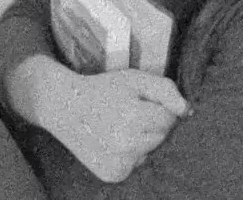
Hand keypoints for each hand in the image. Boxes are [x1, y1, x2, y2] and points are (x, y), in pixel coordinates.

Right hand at [42, 65, 190, 183]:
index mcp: (133, 117)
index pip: (169, 118)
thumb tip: (188, 111)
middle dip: (152, 124)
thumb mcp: (133, 78)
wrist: (65, 107)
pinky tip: (114, 141)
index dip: (157, 107)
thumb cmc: (103, 89)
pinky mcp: (113, 175)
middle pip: (161, 137)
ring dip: (142, 140)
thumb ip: (165, 90)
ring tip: (120, 126)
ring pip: (149, 152)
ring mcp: (120, 164)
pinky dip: (130, 154)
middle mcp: (127, 145)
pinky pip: (135, 165)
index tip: (140, 101)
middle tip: (129, 112)